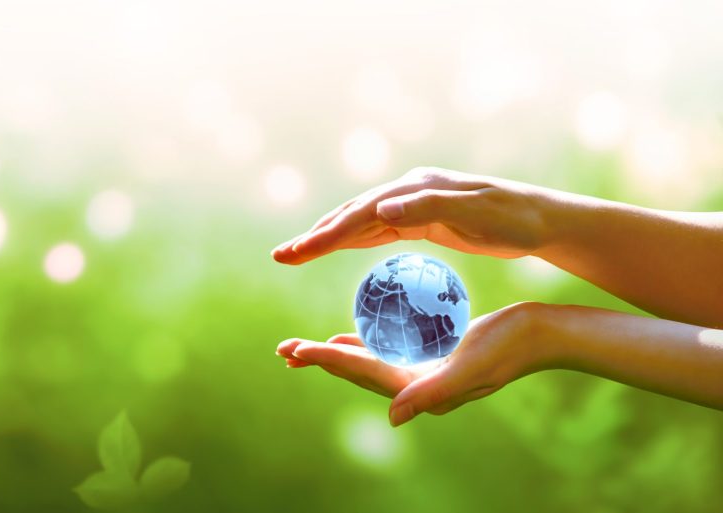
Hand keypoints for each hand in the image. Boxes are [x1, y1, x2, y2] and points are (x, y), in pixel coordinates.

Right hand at [271, 167, 554, 264]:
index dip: (327, 234)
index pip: (362, 213)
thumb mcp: (475, 214)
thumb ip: (427, 208)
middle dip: (316, 236)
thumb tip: (380, 208)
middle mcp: (409, 192)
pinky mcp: (422, 219)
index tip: (298, 252)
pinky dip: (352, 240)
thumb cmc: (514, 219)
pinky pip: (378, 231)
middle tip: (281, 256)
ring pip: (360, 222)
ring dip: (328, 238)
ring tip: (295, 254)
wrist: (542, 219)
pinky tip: (337, 248)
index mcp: (416, 189)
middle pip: (352, 214)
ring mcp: (414, 204)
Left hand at [276, 302, 551, 425]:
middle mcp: (416, 385)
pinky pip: (386, 350)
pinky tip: (348, 336)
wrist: (541, 337)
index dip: (326, 360)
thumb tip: (394, 417)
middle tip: (283, 350)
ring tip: (302, 351)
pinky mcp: (431, 356)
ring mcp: (423, 371)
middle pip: (355, 372)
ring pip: (366, 362)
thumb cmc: (509, 348)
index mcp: (420, 389)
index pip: (362, 372)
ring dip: (334, 356)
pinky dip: (362, 344)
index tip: (295, 350)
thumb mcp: (470, 368)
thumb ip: (431, 394)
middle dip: (318, 361)